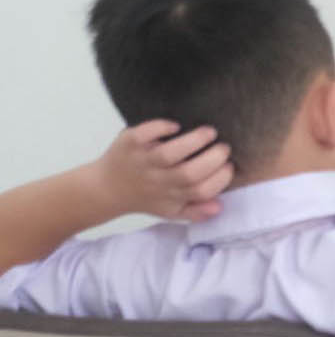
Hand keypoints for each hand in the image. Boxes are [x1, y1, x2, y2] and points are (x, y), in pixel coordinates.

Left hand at [92, 120, 233, 221]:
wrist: (105, 189)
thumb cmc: (145, 197)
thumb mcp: (170, 211)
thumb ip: (196, 211)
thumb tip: (219, 207)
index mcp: (172, 196)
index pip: (203, 190)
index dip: (220, 178)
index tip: (228, 166)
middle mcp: (159, 180)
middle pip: (190, 173)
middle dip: (214, 157)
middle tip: (223, 147)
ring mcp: (143, 162)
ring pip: (170, 153)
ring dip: (195, 140)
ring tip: (209, 132)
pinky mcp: (130, 144)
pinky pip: (145, 134)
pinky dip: (162, 127)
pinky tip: (175, 126)